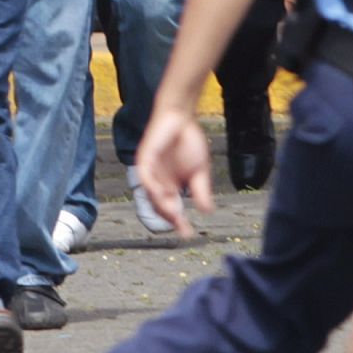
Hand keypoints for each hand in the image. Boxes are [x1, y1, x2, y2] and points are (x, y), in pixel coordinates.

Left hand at [134, 107, 214, 237]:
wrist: (182, 117)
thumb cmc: (189, 142)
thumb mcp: (199, 172)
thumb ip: (201, 190)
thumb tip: (208, 212)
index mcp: (169, 187)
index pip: (172, 210)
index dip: (179, 223)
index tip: (188, 234)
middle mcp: (157, 183)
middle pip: (159, 207)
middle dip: (169, 216)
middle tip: (181, 223)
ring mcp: (149, 171)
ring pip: (151, 194)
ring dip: (161, 205)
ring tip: (174, 213)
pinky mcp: (144, 159)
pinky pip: (145, 176)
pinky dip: (153, 186)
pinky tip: (163, 193)